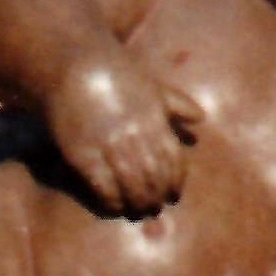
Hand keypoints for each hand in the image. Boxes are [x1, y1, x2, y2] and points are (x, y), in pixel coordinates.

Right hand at [47, 46, 194, 215]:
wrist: (74, 65)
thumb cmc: (114, 74)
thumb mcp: (150, 85)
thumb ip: (176, 103)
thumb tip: (201, 118)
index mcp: (155, 119)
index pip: (174, 160)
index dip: (176, 181)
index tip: (173, 194)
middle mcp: (136, 135)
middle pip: (154, 177)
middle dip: (157, 197)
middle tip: (154, 208)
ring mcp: (109, 145)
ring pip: (132, 185)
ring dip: (137, 202)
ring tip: (137, 210)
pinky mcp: (84, 153)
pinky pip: (103, 186)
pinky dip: (112, 199)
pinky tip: (114, 205)